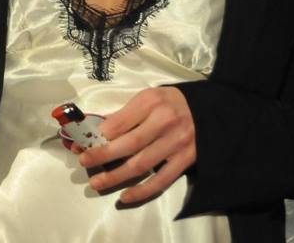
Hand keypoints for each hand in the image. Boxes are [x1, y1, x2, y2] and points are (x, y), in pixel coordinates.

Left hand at [77, 87, 196, 204]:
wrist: (213, 110)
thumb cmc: (172, 103)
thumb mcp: (148, 98)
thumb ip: (125, 114)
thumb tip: (96, 131)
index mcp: (151, 103)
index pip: (118, 122)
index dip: (97, 136)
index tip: (81, 144)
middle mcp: (164, 122)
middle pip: (128, 144)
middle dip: (102, 156)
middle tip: (84, 162)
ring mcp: (176, 143)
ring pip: (141, 164)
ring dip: (116, 176)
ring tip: (97, 182)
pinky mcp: (186, 160)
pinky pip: (161, 180)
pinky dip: (142, 190)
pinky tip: (125, 196)